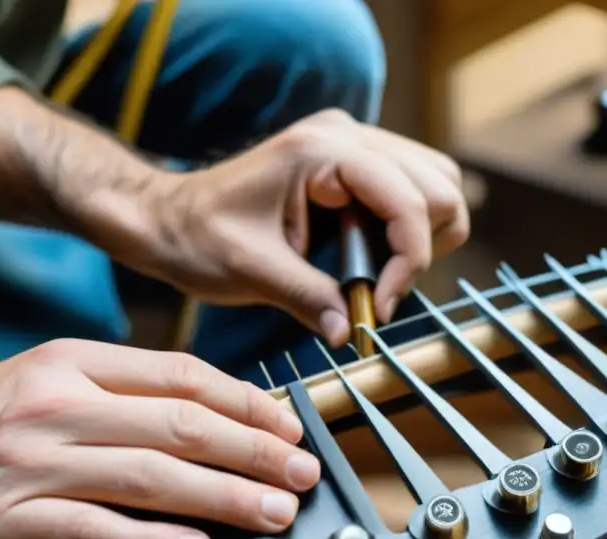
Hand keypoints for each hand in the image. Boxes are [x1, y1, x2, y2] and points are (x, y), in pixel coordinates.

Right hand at [0, 339, 317, 538]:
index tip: (289, 426)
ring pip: (151, 476)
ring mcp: (33, 463)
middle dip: (255, 450)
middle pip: (181, 424)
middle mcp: (59, 406)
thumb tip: (214, 419)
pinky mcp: (9, 521)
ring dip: (225, 497)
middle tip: (302, 472)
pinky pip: (95, 532)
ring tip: (274, 512)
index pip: (183, 376)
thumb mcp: (49, 385)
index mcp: (74, 363)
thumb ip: (123, 395)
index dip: (247, 403)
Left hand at [128, 108, 469, 345]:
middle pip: (440, 186)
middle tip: (381, 293)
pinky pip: (415, 192)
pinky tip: (373, 259)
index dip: (408, 261)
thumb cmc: (197, 236)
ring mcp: (355, 144)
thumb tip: (353, 334)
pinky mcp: (356, 163)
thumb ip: (308, 299)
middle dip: (422, 248)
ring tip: (380, 277)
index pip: (408, 201)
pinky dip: (410, 232)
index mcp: (321, 152)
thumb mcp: (252, 272)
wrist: (166, 218)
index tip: (379, 309)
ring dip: (424, 238)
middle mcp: (347, 135)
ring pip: (437, 186)